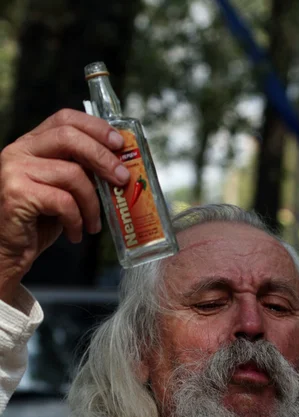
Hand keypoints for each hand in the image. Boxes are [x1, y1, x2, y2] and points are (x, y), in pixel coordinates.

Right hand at [0, 109, 129, 303]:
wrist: (9, 250)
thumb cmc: (37, 221)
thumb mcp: (63, 190)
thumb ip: (82, 172)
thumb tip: (118, 166)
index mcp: (32, 144)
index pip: (65, 119)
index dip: (96, 128)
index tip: (119, 143)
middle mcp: (19, 151)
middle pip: (70, 138)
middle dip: (103, 158)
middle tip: (122, 179)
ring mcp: (15, 170)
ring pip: (72, 174)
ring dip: (92, 204)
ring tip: (94, 224)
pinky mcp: (17, 194)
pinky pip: (63, 201)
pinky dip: (77, 220)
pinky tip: (75, 233)